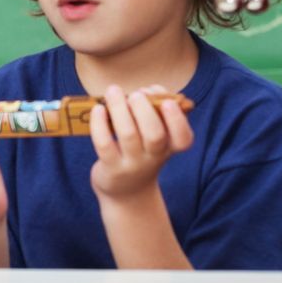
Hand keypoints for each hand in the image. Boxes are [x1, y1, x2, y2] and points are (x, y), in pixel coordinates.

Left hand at [89, 85, 192, 200]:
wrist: (127, 192)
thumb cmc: (142, 151)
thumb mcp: (156, 136)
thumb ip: (156, 111)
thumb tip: (149, 91)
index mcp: (170, 147)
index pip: (183, 139)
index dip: (177, 120)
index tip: (168, 102)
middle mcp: (154, 157)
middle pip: (155, 135)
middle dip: (144, 110)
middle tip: (135, 94)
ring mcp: (132, 165)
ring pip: (128, 135)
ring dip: (120, 108)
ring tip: (113, 91)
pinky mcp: (111, 168)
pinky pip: (104, 144)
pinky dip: (99, 124)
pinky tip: (98, 109)